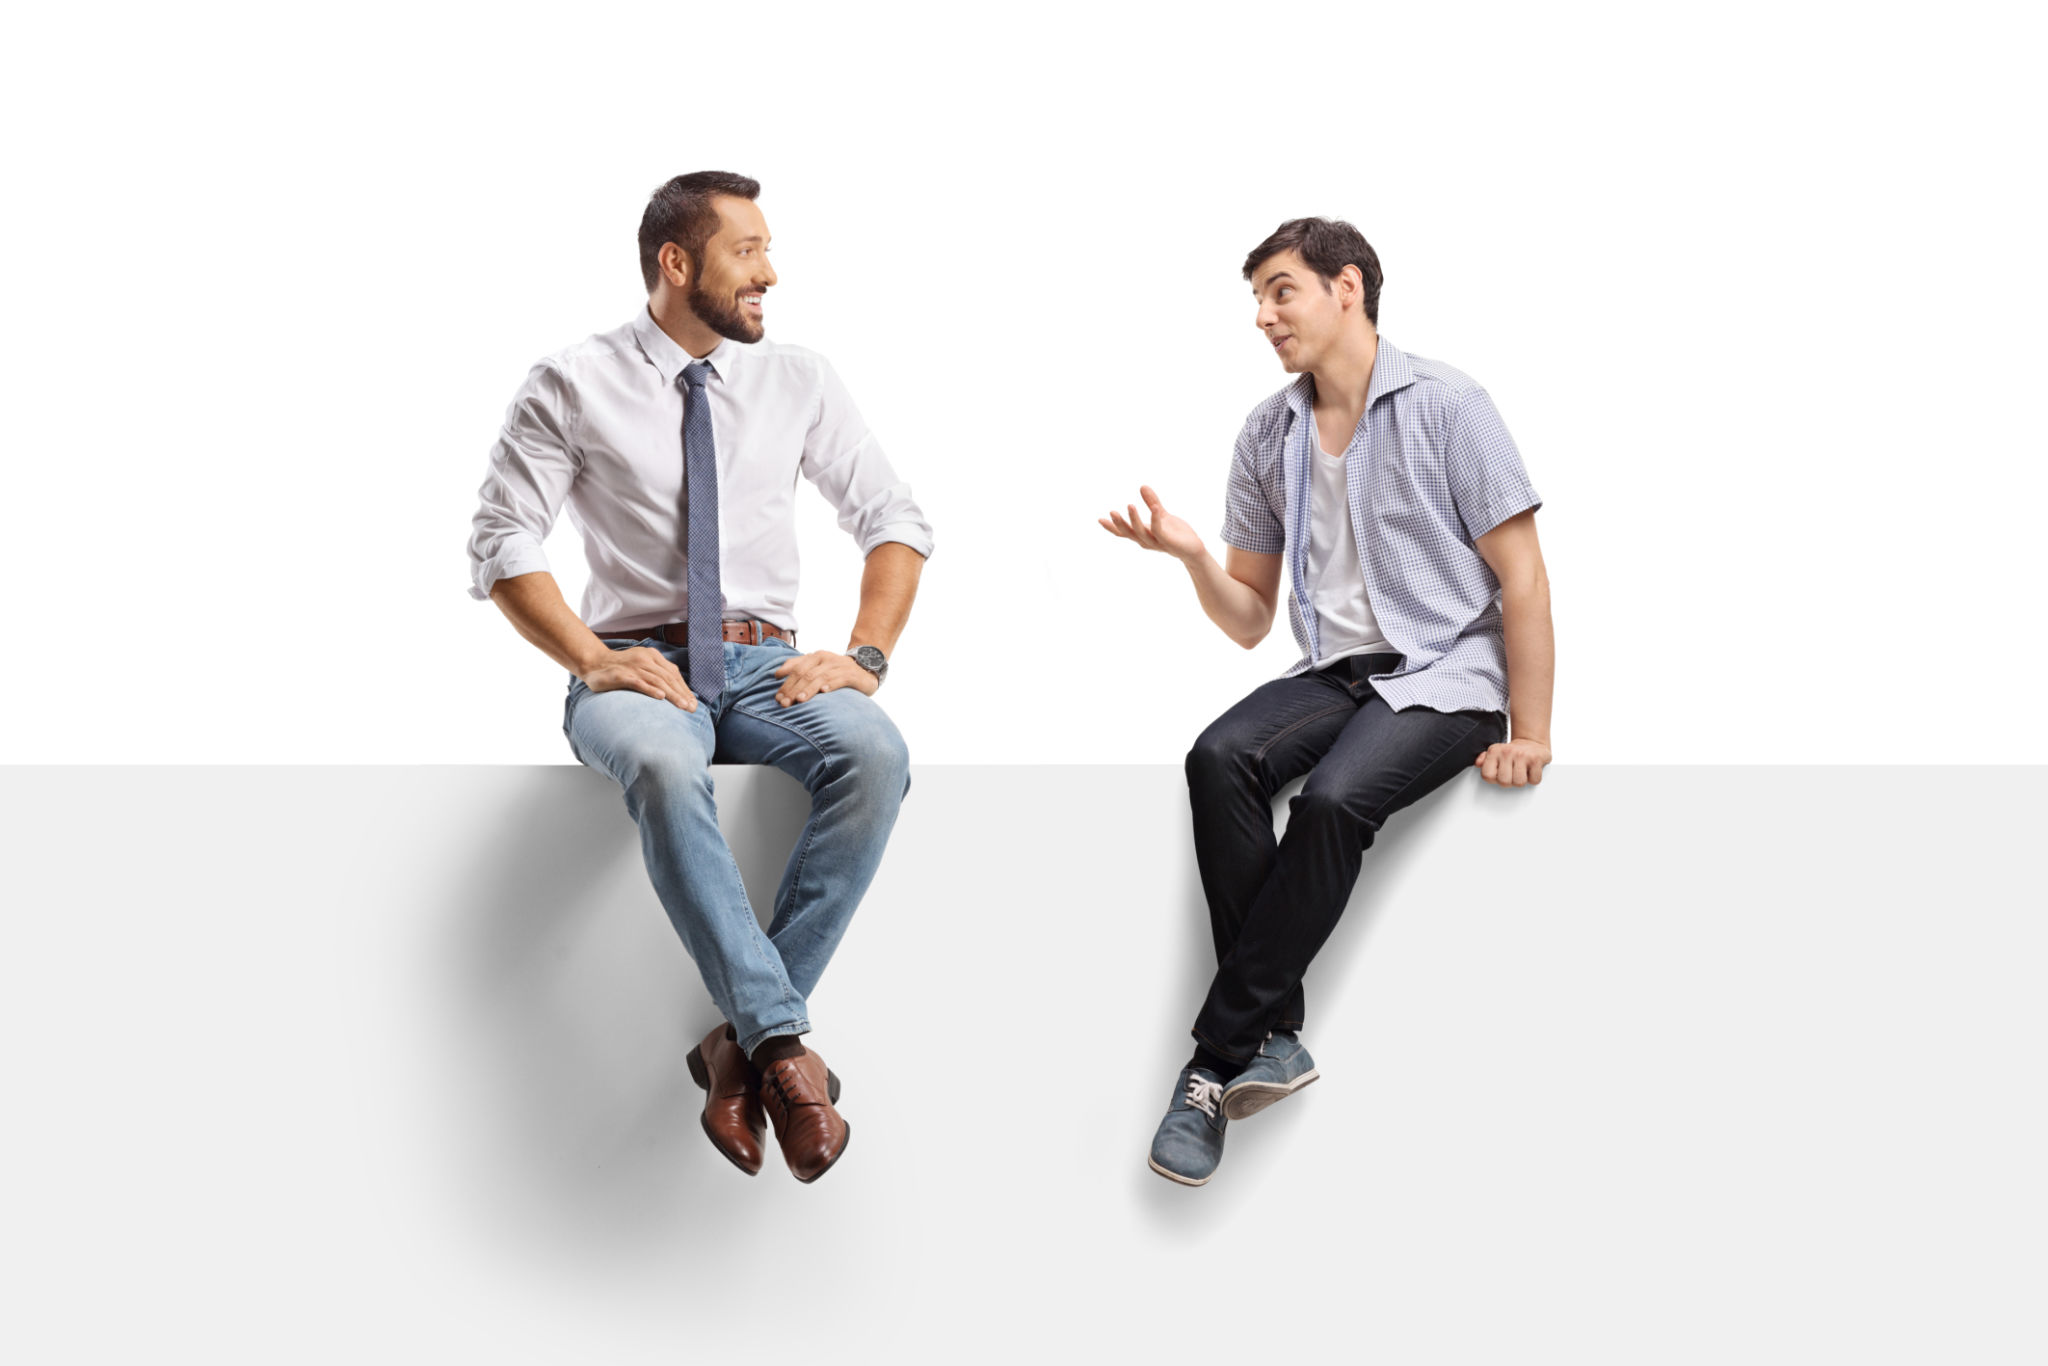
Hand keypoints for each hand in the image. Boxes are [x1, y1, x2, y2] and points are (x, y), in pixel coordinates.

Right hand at [581, 645, 696, 710]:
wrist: (593, 663)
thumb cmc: (620, 669)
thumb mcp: (641, 667)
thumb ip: (656, 674)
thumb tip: (675, 692)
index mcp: (652, 656)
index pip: (673, 674)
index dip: (684, 689)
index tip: (693, 703)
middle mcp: (645, 659)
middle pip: (668, 677)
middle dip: (682, 694)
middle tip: (692, 708)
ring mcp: (633, 666)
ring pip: (657, 680)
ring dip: (672, 694)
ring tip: (682, 706)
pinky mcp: (621, 675)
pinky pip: (638, 682)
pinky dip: (650, 689)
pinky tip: (660, 697)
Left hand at [773, 650, 878, 706]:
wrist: (865, 667)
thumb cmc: (836, 671)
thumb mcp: (817, 666)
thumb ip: (798, 666)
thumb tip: (777, 673)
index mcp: (815, 656)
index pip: (796, 669)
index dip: (786, 683)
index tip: (777, 697)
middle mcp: (826, 659)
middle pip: (806, 674)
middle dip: (793, 690)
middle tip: (784, 703)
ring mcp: (839, 666)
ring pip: (820, 677)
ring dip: (808, 689)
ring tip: (799, 700)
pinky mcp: (852, 674)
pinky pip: (840, 679)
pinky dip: (831, 684)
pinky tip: (824, 692)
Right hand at [1100, 485, 1205, 561]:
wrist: (1194, 549)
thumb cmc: (1176, 534)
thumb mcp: (1161, 515)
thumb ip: (1152, 502)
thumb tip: (1142, 486)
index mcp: (1143, 534)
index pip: (1124, 532)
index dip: (1112, 527)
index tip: (1100, 519)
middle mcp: (1146, 540)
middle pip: (1129, 533)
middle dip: (1120, 523)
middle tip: (1111, 512)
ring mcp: (1156, 542)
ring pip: (1141, 532)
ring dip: (1135, 519)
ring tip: (1130, 505)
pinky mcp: (1168, 542)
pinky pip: (1159, 530)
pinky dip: (1156, 519)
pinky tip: (1156, 508)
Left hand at [1476, 738, 1550, 786]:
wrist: (1532, 742)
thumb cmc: (1512, 753)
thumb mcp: (1495, 754)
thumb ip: (1484, 760)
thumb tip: (1478, 763)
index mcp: (1494, 751)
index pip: (1487, 775)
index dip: (1493, 779)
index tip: (1499, 774)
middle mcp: (1507, 752)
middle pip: (1504, 782)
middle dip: (1509, 782)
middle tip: (1512, 774)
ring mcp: (1522, 755)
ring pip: (1519, 782)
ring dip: (1522, 780)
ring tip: (1521, 772)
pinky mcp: (1536, 759)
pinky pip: (1534, 780)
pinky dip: (1534, 778)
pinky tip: (1530, 771)